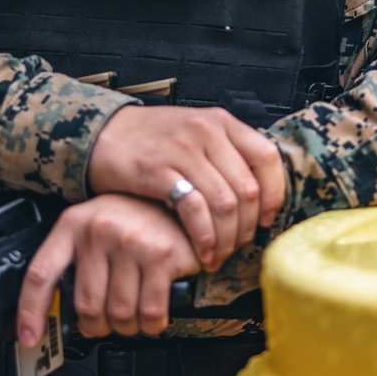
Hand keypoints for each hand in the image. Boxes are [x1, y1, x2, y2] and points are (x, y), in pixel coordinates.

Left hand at [16, 194, 198, 345]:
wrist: (179, 202)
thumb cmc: (134, 220)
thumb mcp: (95, 230)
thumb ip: (78, 267)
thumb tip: (74, 321)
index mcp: (73, 225)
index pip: (41, 274)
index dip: (30, 312)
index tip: (29, 338)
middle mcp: (98, 230)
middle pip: (86, 305)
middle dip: (96, 325)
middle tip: (105, 323)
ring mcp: (130, 242)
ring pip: (119, 313)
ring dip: (126, 327)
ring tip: (131, 317)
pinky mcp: (161, 256)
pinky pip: (149, 312)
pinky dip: (151, 324)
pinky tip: (152, 316)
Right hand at [86, 105, 284, 270]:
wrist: (103, 133)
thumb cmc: (151, 139)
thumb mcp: (195, 133)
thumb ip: (225, 155)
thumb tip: (257, 196)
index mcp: (221, 121)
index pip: (267, 158)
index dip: (273, 194)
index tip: (265, 218)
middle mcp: (207, 131)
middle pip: (247, 188)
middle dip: (245, 227)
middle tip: (237, 247)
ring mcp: (183, 149)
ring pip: (225, 203)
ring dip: (226, 238)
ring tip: (217, 254)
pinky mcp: (159, 170)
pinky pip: (195, 209)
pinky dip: (204, 236)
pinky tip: (201, 250)